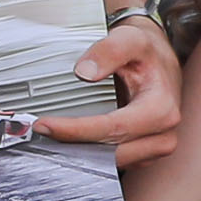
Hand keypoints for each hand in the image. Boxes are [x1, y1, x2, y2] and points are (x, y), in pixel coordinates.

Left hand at [41, 12, 180, 164]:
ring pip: (111, 162)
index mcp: (161, 110)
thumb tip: (84, 72)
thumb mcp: (131, 39)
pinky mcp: (145, 154)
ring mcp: (155, 147)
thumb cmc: (147, 52)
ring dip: (80, 152)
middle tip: (38, 130)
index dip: (75, 130)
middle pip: (110, 151)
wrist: (160, 60)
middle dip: (72, 144)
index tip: (45, 124)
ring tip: (50, 137)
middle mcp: (162, 135)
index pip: (112, 129)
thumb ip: (108, 51)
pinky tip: (69, 141)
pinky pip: (115, 162)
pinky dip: (91, 154)